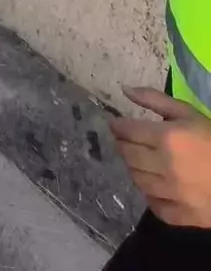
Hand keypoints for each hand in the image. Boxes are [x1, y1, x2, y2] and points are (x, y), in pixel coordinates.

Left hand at [111, 87, 210, 226]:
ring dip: (133, 167)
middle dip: (122, 145)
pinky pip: (153, 204)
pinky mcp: (179, 214)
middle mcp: (163, 166)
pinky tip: (155, 184)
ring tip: (140, 159)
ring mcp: (171, 193)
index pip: (127, 131)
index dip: (117, 126)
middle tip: (126, 140)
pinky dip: (149, 193)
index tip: (115, 124)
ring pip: (136, 179)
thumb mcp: (189, 113)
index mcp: (166, 138)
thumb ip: (155, 99)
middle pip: (127, 154)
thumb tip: (125, 90)